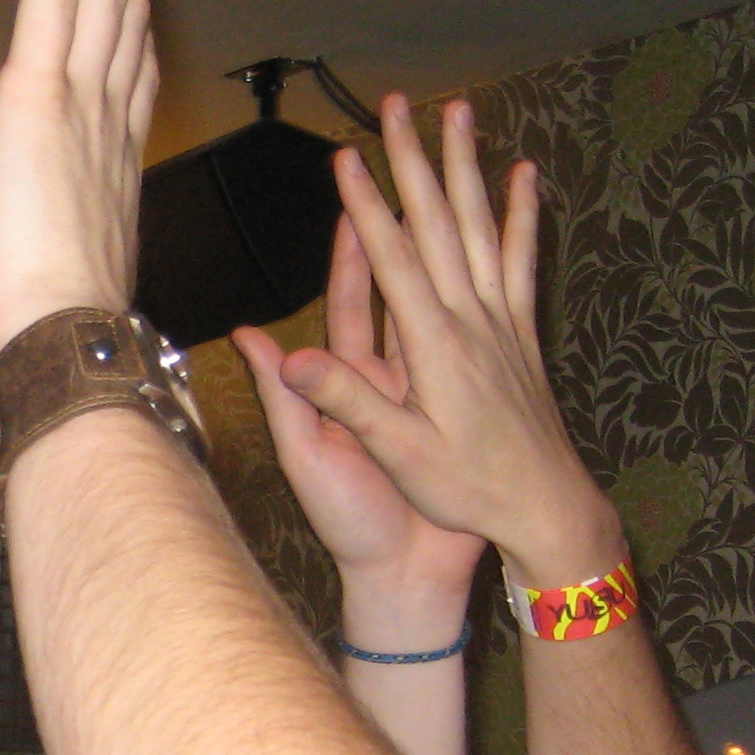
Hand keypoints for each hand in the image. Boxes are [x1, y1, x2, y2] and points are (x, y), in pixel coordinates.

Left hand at [0, 0, 157, 356]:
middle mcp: (109, 113)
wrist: (61, 335)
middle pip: (120, 2)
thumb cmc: (59, 326)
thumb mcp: (71, 271)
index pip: (128, 59)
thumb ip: (70, 239)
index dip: (130, 0)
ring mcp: (80, 94)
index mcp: (116, 157)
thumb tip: (55, 260)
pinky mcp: (38, 88)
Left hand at [236, 218, 485, 609]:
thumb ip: (284, 394)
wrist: (408, 579)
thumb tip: (247, 334)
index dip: (353, 248)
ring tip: (464, 206)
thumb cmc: (350, 524)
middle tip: (412, 176)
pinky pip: (479, 348)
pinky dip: (493, 310)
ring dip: (449, 260)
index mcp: (347, 381)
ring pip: (442, 309)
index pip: (352, 299)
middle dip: (402, 233)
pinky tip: (507, 277)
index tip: (357, 192)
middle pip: (398, 289)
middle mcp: (387, 377)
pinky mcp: (464, 413)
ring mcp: (430, 392)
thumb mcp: (308, 455)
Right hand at [287, 97, 622, 587]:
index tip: (346, 157)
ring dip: (466, 165)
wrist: (545, 507)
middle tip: (397, 105)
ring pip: (481, 226)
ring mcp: (501, 321)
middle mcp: (471, 321)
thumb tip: (286, 359)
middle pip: (438, 223)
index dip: (366, 206)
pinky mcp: (522, 332)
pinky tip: (525, 175)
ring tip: (459, 113)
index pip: (393, 260)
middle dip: (412, 160)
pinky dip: (522, 213)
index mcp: (434, 347)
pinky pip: (522, 258)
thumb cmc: (466, 489)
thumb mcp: (398, 454)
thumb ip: (347, 401)